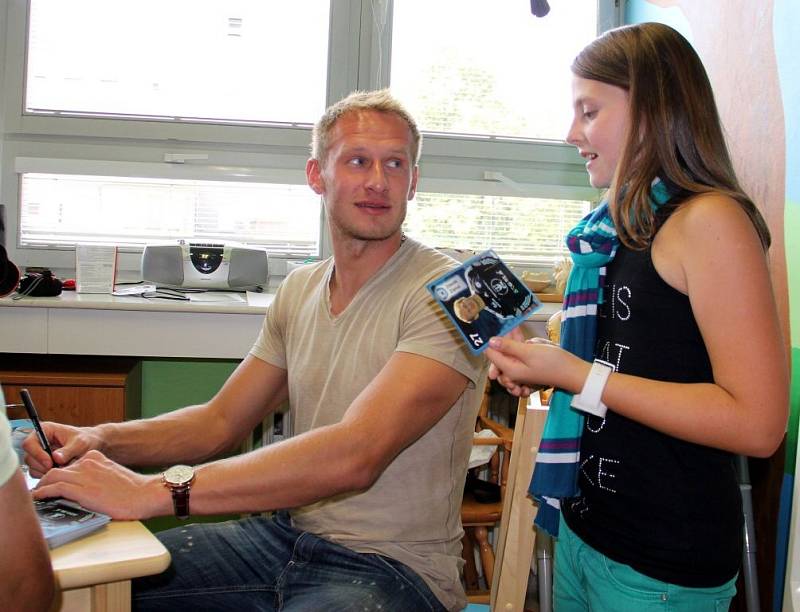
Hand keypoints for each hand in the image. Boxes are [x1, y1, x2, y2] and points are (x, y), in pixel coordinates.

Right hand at [23, 422, 103, 476]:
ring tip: (65, 468)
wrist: (93, 445)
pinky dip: (49, 475)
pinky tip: (62, 471)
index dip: (37, 454)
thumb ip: (69, 450)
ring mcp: (39, 453)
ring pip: (33, 467)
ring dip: (47, 472)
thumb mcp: (81, 443)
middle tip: (60, 469)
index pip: (29, 443)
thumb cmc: (87, 439)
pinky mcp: (42, 464)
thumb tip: (55, 458)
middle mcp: (39, 441)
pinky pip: (38, 474)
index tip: (50, 463)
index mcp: (45, 430)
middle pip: (29, 458)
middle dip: (43, 465)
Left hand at [31, 450, 164, 519]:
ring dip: (41, 486)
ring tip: (37, 496)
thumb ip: (97, 477)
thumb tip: (85, 489)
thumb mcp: (112, 476)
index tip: (53, 482)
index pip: (69, 464)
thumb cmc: (133, 491)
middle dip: (45, 479)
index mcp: (96, 457)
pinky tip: (39, 498)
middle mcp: (87, 462)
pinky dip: (43, 492)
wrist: (144, 495)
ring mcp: (83, 474)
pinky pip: (54, 487)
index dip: (58, 474)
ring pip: (51, 476)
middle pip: (57, 468)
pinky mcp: (81, 489)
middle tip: (41, 490)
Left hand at [485, 334, 585, 396]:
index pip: (490, 354)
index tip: (492, 327)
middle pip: (499, 354)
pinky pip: (520, 352)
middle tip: (510, 328)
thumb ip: (508, 347)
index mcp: (509, 370)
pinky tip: (532, 340)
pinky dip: (524, 344)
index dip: (490, 340)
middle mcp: (513, 371)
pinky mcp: (528, 364)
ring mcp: (521, 368)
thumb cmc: (553, 363)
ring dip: (516, 341)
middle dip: (504, 340)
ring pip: (510, 351)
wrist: (573, 372)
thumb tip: (490, 341)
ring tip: (523, 334)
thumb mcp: (529, 352)